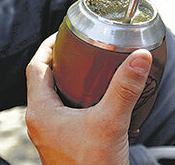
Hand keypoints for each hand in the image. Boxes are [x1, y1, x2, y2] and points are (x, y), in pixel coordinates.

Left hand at [25, 34, 151, 164]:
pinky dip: (84, 97)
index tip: (66, 34)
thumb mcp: (110, 122)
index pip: (36, 67)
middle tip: (87, 47)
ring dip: (75, 79)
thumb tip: (138, 57)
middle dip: (66, 60)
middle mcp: (44, 120)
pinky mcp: (68, 139)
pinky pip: (70, 110)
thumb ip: (125, 88)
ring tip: (97, 67)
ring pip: (59, 95)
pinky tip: (105, 97)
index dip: (49, 47)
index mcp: (42, 112)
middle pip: (47, 79)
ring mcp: (54, 132)